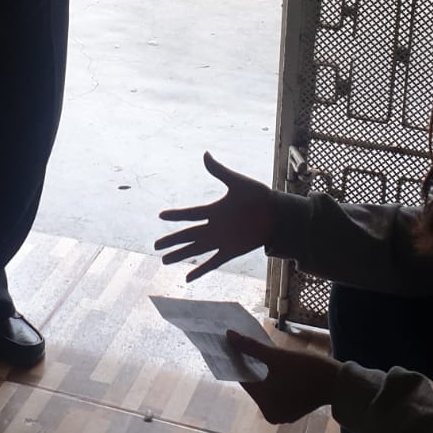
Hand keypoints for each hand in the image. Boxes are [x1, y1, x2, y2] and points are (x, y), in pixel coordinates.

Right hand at [155, 152, 278, 279]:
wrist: (277, 215)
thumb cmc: (259, 197)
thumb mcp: (237, 182)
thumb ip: (219, 171)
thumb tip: (205, 154)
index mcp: (215, 210)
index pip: (190, 214)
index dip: (176, 216)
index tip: (161, 216)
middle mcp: (215, 226)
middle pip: (188, 235)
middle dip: (171, 241)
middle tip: (156, 246)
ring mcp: (221, 240)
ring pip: (195, 250)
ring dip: (180, 255)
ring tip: (164, 261)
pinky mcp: (231, 252)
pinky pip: (212, 262)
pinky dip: (200, 270)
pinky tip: (187, 278)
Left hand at [226, 332, 339, 424]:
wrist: (337, 382)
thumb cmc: (306, 369)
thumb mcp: (277, 356)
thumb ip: (251, 347)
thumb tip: (228, 335)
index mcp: (265, 404)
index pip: (244, 379)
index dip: (237, 360)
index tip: (231, 344)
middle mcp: (271, 414)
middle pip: (254, 384)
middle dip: (249, 365)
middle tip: (242, 344)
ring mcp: (282, 413)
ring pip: (265, 387)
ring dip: (260, 371)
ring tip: (254, 350)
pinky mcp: (292, 409)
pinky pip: (275, 391)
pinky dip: (272, 379)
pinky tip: (270, 363)